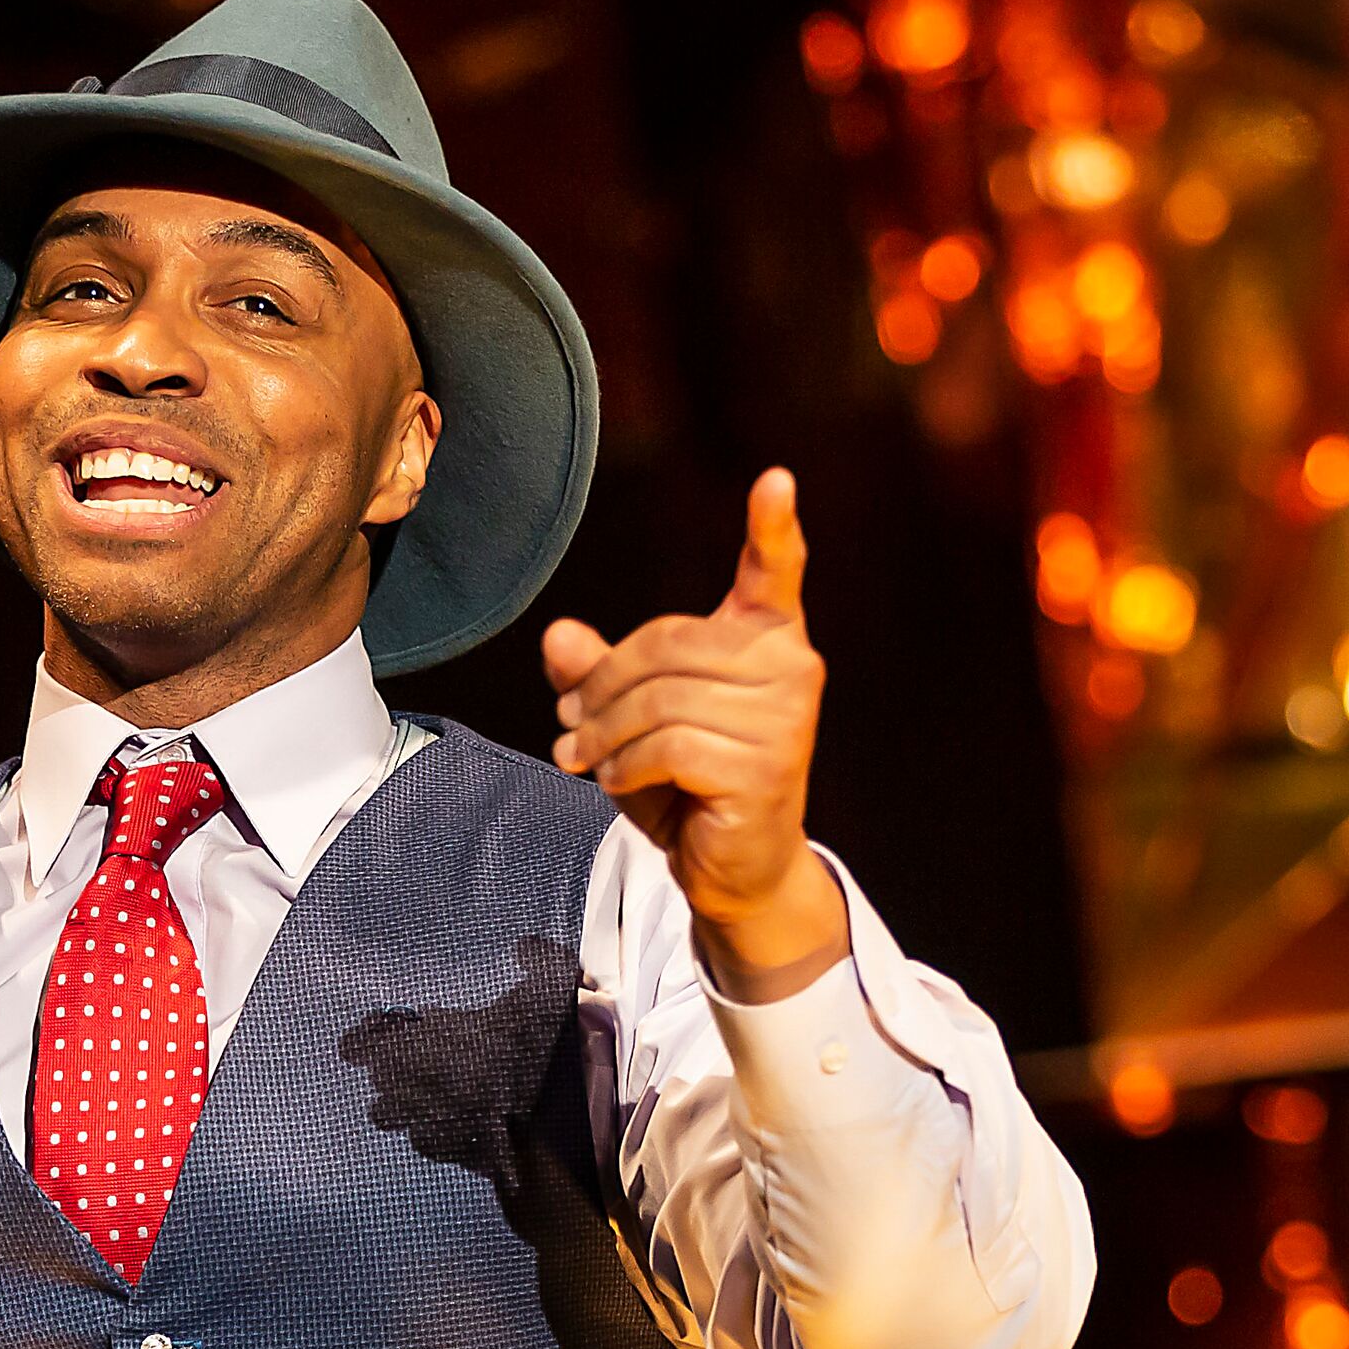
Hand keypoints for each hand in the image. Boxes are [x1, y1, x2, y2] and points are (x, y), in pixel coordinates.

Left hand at [542, 467, 847, 999]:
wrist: (734, 869)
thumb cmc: (691, 783)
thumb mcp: (635, 721)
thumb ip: (600, 675)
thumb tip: (558, 635)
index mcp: (768, 640)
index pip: (775, 574)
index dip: (773, 528)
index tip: (774, 479)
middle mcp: (790, 668)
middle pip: (668, 644)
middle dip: (603, 685)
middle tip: (567, 721)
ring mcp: (784, 719)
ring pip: (660, 699)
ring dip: (604, 734)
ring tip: (582, 756)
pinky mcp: (763, 767)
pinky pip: (668, 745)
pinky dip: (625, 765)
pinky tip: (616, 781)